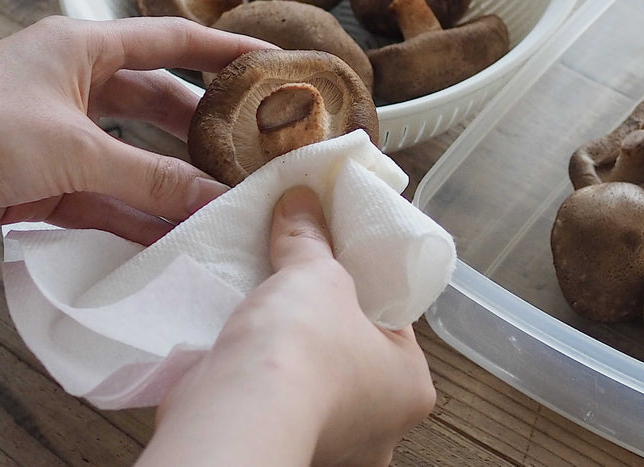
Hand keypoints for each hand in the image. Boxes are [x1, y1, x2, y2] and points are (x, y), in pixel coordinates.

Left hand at [0, 15, 273, 242]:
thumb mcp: (73, 150)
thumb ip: (148, 177)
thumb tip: (213, 199)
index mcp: (83, 49)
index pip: (171, 41)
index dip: (224, 51)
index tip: (273, 63)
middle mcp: (75, 84)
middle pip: (159, 102)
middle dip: (204, 128)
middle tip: (253, 149)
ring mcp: (59, 133)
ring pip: (134, 154)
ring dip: (172, 179)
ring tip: (223, 198)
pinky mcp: (42, 177)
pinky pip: (105, 195)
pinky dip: (136, 213)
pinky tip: (173, 233)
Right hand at [139, 186, 435, 465]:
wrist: (232, 414)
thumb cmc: (302, 352)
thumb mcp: (315, 275)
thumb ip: (311, 239)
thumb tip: (302, 201)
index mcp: (411, 386)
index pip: (394, 322)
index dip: (366, 286)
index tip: (341, 260)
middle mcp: (379, 426)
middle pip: (353, 351)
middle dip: (326, 320)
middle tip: (304, 283)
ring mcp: (330, 442)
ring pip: (312, 377)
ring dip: (291, 349)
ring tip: (269, 305)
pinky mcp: (281, 442)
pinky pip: (276, 398)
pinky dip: (262, 373)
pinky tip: (243, 339)